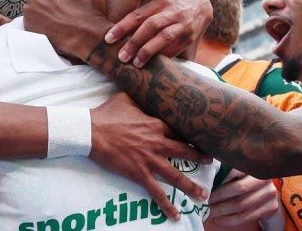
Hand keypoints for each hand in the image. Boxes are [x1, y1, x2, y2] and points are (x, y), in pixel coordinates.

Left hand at [24, 0, 110, 61]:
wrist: (88, 38)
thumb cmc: (90, 7)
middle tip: (67, 8)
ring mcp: (29, 12)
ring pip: (36, 6)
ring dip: (45, 10)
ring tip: (62, 18)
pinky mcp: (28, 28)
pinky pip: (32, 21)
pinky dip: (40, 23)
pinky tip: (54, 26)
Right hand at [89, 93, 210, 220]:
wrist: (91, 132)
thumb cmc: (107, 114)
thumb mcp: (126, 98)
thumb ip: (140, 96)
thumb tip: (144, 87)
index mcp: (156, 124)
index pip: (179, 130)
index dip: (191, 134)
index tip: (201, 137)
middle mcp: (158, 142)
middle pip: (185, 151)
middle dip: (200, 157)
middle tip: (210, 162)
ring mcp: (150, 159)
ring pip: (176, 176)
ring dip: (191, 187)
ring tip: (203, 195)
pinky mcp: (140, 173)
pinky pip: (156, 192)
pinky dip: (166, 204)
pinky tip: (175, 214)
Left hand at [106, 0, 211, 66]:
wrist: (202, 2)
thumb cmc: (171, 1)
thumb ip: (141, 6)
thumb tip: (113, 18)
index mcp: (160, 1)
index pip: (138, 14)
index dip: (122, 27)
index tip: (108, 39)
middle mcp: (172, 12)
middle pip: (150, 27)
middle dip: (134, 42)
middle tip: (121, 57)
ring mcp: (183, 25)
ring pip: (164, 38)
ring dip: (148, 52)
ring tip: (136, 64)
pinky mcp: (190, 37)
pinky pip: (175, 49)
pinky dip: (163, 57)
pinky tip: (153, 65)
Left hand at [204, 169, 283, 230]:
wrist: (267, 191)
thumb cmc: (246, 179)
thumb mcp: (238, 172)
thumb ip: (225, 171)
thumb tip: (203, 178)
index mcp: (254, 165)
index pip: (235, 170)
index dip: (219, 179)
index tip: (204, 187)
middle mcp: (265, 178)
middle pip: (238, 188)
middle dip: (218, 197)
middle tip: (203, 203)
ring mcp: (270, 193)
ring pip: (242, 204)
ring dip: (222, 211)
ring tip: (208, 213)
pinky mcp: (272, 207)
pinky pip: (248, 216)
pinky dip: (231, 220)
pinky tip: (219, 220)